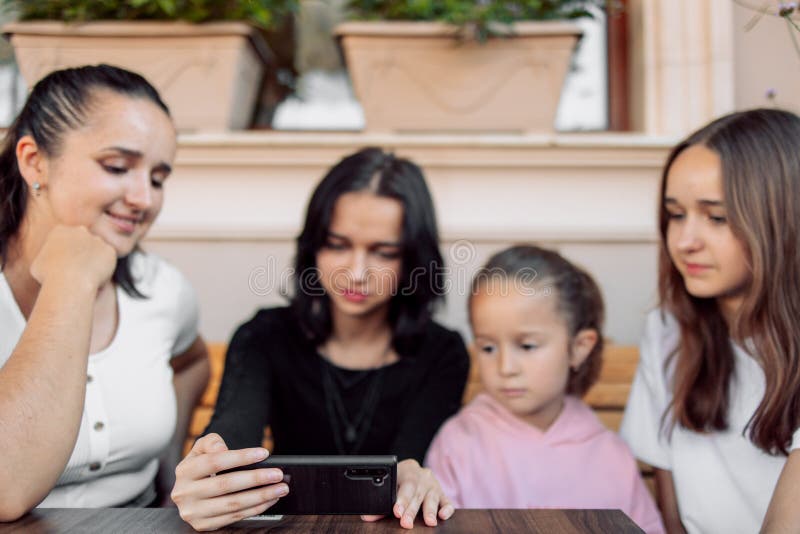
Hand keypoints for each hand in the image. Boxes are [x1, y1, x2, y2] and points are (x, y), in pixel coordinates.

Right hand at [30, 225, 115, 291]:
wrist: (70, 282)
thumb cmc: (50, 276)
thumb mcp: (38, 263)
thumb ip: (46, 256)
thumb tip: (50, 260)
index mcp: (60, 230)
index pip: (65, 237)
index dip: (66, 251)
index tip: (65, 262)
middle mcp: (79, 231)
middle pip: (83, 240)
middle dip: (82, 251)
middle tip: (78, 268)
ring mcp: (96, 239)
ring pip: (97, 249)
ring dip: (94, 259)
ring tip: (87, 275)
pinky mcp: (110, 250)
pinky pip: (108, 259)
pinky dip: (105, 267)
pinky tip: (97, 276)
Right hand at [171, 433, 287, 530]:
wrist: (191, 488)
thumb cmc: (201, 464)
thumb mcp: (201, 448)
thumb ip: (211, 442)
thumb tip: (222, 449)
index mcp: (184, 471)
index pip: (215, 462)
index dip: (241, 457)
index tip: (264, 453)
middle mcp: (185, 493)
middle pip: (226, 485)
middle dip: (256, 479)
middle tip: (277, 474)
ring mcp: (193, 512)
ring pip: (233, 504)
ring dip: (261, 496)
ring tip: (280, 488)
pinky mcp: (203, 525)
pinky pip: (234, 517)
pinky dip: (255, 509)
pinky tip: (269, 500)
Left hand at [361, 458, 454, 528]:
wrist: (414, 472)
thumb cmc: (400, 482)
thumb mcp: (391, 488)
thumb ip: (381, 504)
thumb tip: (368, 517)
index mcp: (407, 471)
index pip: (405, 485)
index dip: (401, 499)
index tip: (396, 511)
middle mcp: (422, 476)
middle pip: (417, 493)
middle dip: (411, 510)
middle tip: (406, 522)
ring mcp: (434, 484)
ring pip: (432, 497)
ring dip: (429, 511)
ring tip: (429, 522)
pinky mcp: (443, 494)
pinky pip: (447, 501)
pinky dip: (447, 509)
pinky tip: (442, 516)